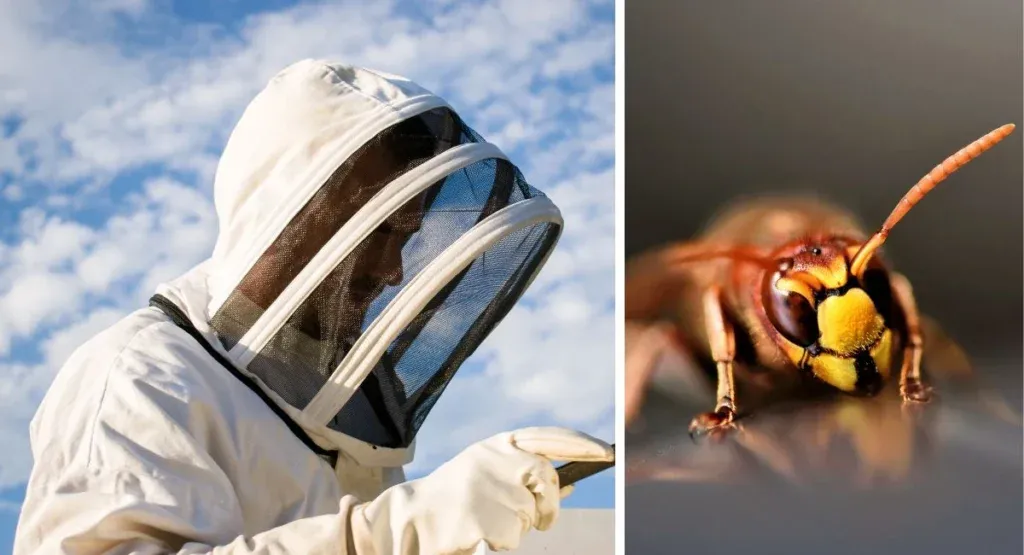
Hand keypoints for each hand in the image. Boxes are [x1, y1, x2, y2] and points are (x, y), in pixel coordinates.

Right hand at [349, 427, 612, 554]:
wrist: (409, 520)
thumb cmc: (455, 499)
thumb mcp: (490, 475)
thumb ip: (526, 476)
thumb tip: (573, 486)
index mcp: (495, 446)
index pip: (546, 438)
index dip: (579, 443)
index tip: (606, 452)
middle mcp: (494, 460)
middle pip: (547, 479)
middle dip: (549, 503)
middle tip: (544, 520)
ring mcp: (488, 488)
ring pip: (530, 514)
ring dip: (518, 526)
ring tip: (488, 523)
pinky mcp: (483, 519)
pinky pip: (512, 537)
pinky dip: (501, 541)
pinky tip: (478, 535)